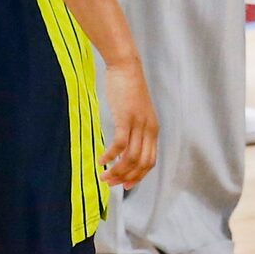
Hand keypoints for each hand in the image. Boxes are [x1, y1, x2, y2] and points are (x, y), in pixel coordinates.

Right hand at [101, 56, 159, 187]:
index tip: (125, 185)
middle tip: (110, 183)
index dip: (138, 177)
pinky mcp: (126, 118)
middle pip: (141, 164)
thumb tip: (124, 149)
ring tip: (103, 176)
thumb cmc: (128, 90)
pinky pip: (120, 144)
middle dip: (126, 178)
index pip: (150, 162)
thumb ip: (134, 130)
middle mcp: (149, 129)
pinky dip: (110, 156)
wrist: (127, 68)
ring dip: (116, 171)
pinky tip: (101, 160)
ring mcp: (139, 124)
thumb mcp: (136, 114)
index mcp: (153, 130)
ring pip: (131, 158)